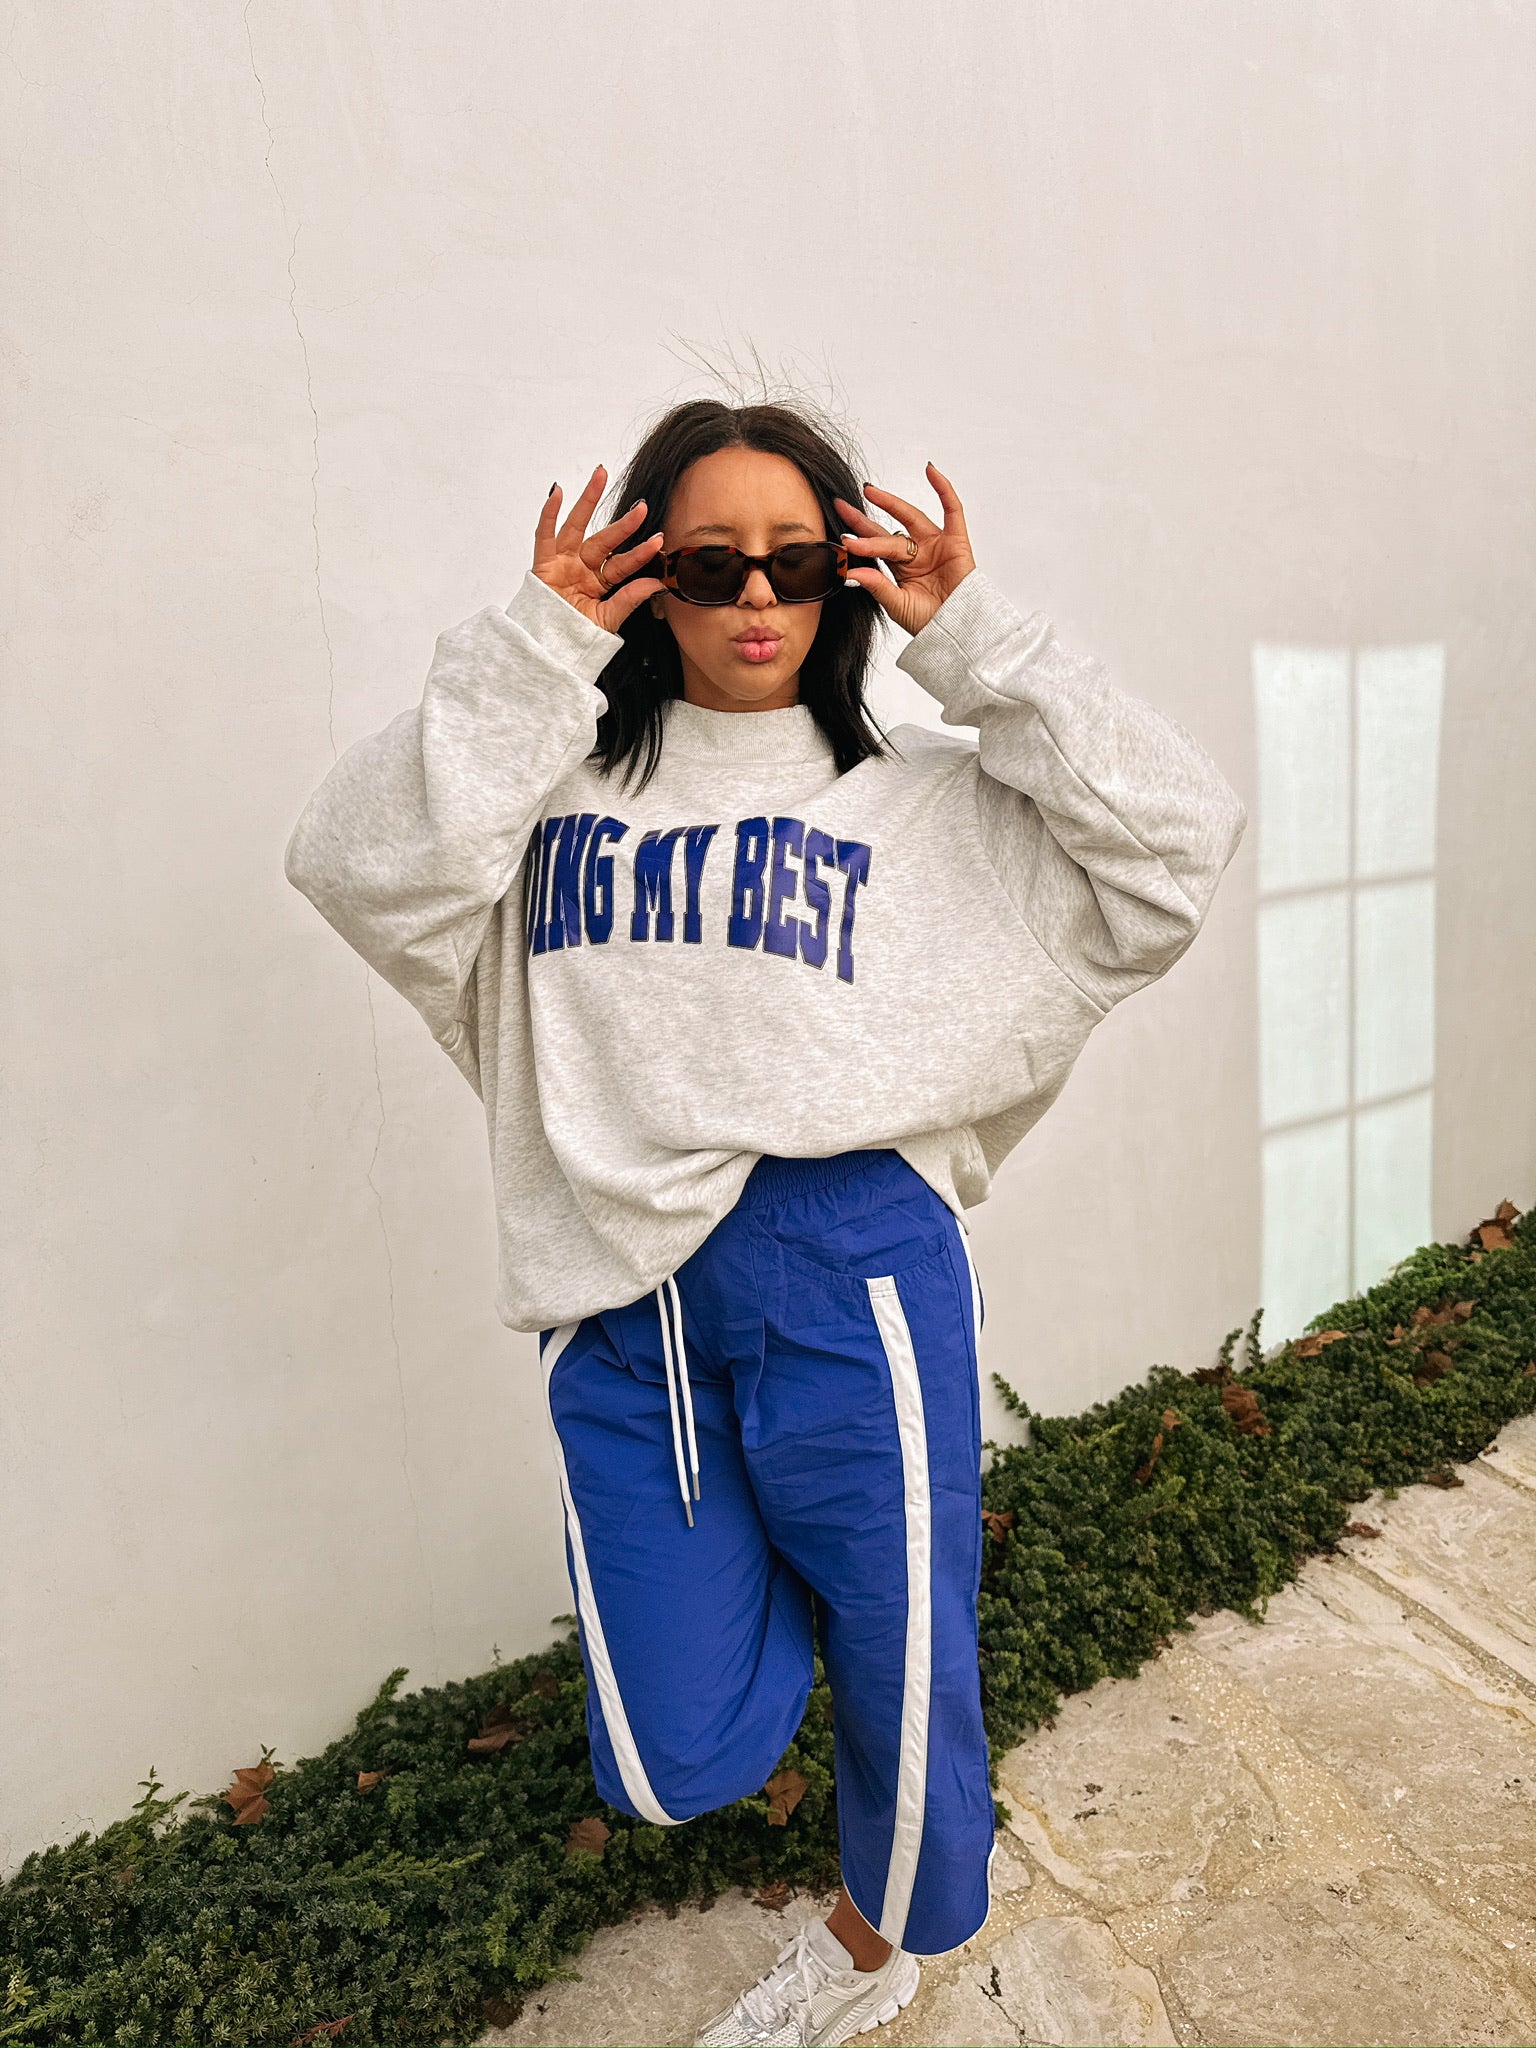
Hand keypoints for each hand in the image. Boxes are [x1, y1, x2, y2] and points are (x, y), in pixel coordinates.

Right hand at [532, 464, 664, 631]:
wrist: (547, 653)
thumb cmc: (574, 638)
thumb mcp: (607, 620)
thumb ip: (629, 600)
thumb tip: (656, 584)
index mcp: (599, 583)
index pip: (622, 564)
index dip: (639, 553)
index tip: (659, 541)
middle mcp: (581, 568)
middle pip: (604, 539)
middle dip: (623, 524)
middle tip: (641, 507)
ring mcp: (562, 563)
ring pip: (577, 526)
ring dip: (588, 500)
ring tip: (600, 474)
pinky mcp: (542, 565)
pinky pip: (544, 535)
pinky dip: (549, 514)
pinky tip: (557, 493)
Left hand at [834, 462, 976, 636]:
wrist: (958, 630)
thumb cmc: (930, 622)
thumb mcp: (896, 604)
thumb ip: (876, 585)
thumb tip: (849, 572)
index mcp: (900, 569)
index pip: (874, 548)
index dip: (857, 539)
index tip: (838, 534)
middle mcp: (916, 554)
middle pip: (886, 530)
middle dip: (864, 518)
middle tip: (842, 505)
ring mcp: (935, 545)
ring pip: (910, 518)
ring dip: (890, 502)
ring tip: (869, 491)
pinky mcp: (955, 541)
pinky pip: (952, 509)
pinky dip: (943, 489)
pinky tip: (930, 470)